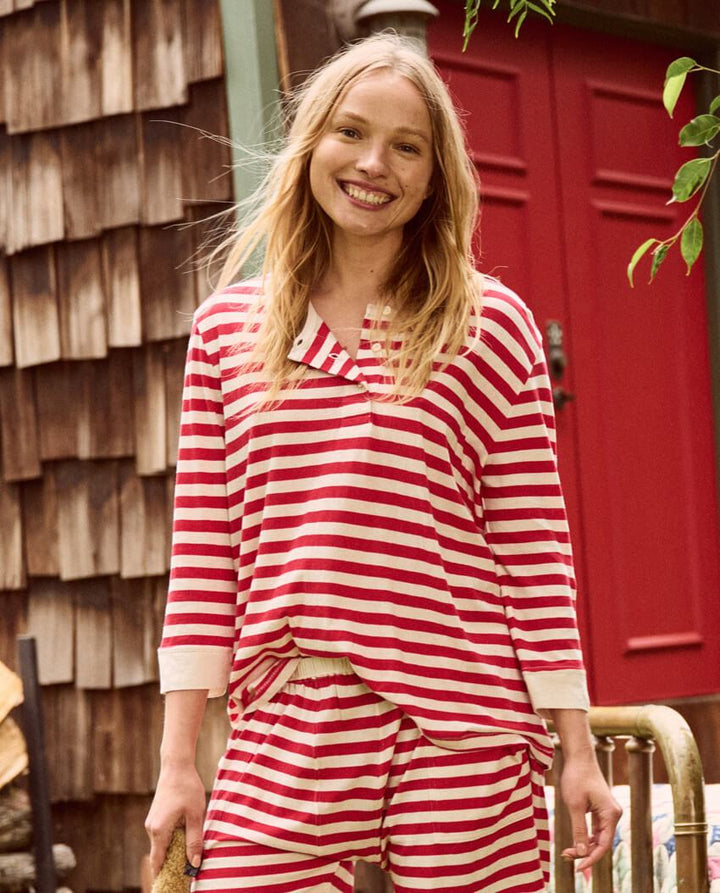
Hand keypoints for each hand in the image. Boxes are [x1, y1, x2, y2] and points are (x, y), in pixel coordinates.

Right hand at [145, 763, 206, 877]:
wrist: (176, 765)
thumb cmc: (187, 787)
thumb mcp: (195, 814)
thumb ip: (194, 839)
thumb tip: (194, 864)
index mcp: (159, 830)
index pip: (157, 863)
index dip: (163, 877)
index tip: (171, 887)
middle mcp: (151, 829)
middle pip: (160, 856)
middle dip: (170, 867)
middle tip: (184, 877)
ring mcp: (152, 822)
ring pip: (162, 845)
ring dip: (172, 853)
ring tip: (188, 861)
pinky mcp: (156, 817)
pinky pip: (162, 836)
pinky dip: (171, 842)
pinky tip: (185, 842)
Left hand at [559, 755, 621, 871]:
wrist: (578, 757)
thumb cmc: (576, 778)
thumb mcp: (575, 805)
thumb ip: (579, 830)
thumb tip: (582, 853)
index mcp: (611, 814)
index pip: (603, 845)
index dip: (591, 859)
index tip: (577, 868)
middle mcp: (613, 815)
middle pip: (602, 842)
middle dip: (585, 852)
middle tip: (565, 857)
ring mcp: (608, 812)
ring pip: (598, 837)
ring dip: (585, 846)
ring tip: (567, 852)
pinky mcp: (601, 810)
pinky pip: (596, 829)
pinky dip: (585, 837)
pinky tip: (574, 842)